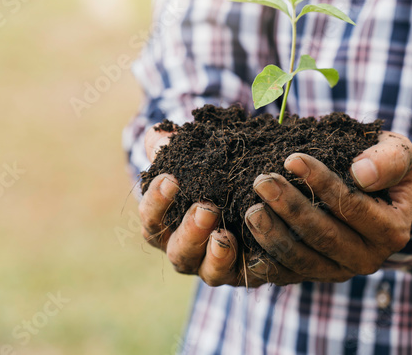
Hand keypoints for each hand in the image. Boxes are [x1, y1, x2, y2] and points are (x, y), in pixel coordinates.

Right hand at [140, 127, 305, 286]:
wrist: (249, 196)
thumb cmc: (207, 177)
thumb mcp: (192, 160)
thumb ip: (173, 148)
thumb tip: (159, 135)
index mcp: (165, 227)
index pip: (151, 219)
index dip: (157, 202)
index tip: (171, 179)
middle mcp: (186, 252)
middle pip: (178, 252)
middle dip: (191, 231)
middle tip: (207, 208)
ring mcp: (215, 268)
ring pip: (210, 273)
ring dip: (218, 255)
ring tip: (226, 235)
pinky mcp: (247, 274)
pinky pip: (248, 276)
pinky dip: (254, 263)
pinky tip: (260, 247)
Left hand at [246, 131, 411, 281]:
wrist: (371, 193)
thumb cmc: (380, 166)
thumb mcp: (397, 153)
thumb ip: (389, 159)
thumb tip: (362, 173)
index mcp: (391, 232)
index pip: (352, 207)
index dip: (322, 183)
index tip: (292, 158)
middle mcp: (366, 259)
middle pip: (324, 237)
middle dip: (291, 208)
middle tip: (262, 181)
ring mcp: (336, 271)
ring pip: (300, 260)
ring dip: (272, 235)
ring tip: (250, 209)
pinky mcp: (309, 275)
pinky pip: (282, 273)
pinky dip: (260, 259)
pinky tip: (239, 239)